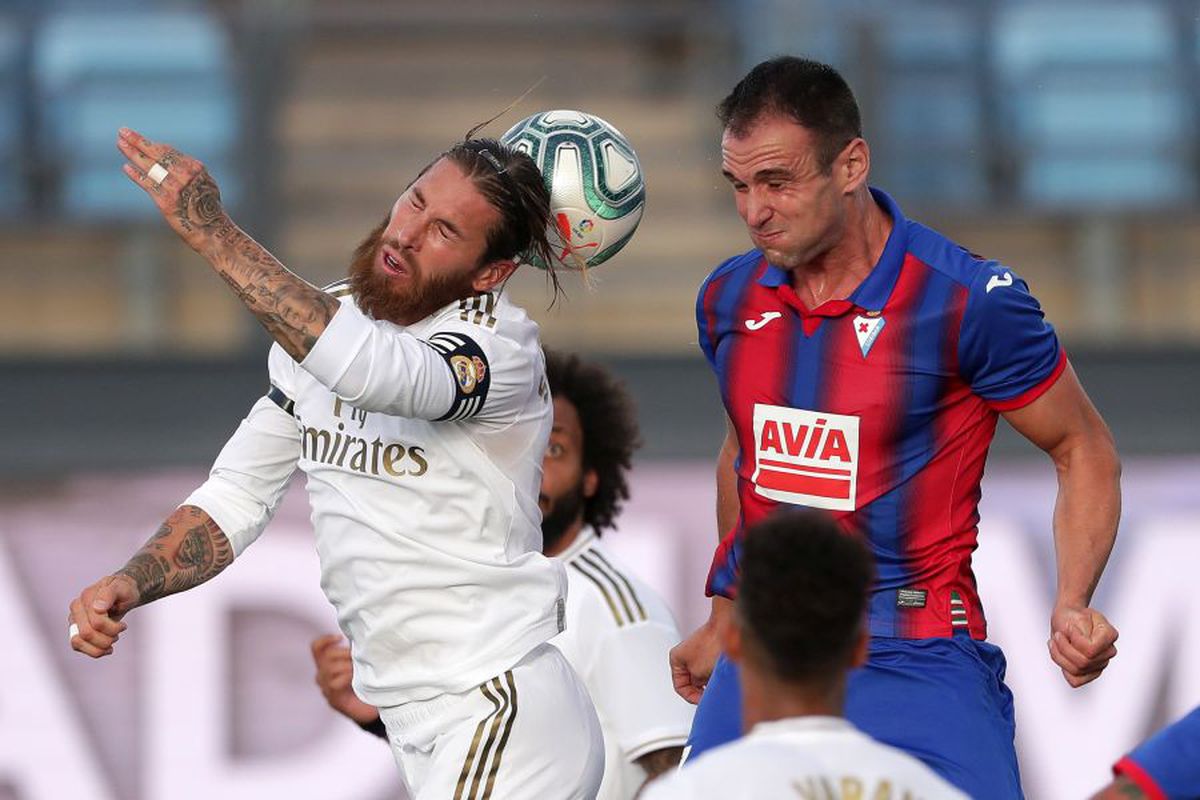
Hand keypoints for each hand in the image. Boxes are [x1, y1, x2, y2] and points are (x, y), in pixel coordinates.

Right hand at [68, 574, 138, 657]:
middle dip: (107, 638)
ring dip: (99, 646)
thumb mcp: (122, 588)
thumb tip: (97, 608)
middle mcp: (77, 608)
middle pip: (87, 633)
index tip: (123, 626)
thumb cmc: (123, 590)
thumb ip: (109, 594)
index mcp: (87, 597)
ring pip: (78, 642)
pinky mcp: (75, 630)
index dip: (112, 628)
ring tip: (113, 639)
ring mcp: (74, 619)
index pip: (96, 622)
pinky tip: (107, 648)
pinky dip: (93, 651)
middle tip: (119, 632)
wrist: (122, 594)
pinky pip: (77, 647)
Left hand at [116, 127, 232, 253]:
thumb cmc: (209, 209)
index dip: (150, 143)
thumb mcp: (205, 183)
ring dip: (132, 154)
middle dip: (138, 141)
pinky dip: (137, 175)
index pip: (168, 151)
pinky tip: (126, 168)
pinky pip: (148, 185)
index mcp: (195, 168)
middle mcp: (186, 175)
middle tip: (122, 132)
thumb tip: (171, 161)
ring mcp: (176, 188)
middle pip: (157, 153)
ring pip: (150, 166)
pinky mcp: (166, 202)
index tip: (137, 137)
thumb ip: (190, 171)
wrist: (214, 231)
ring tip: (120, 144)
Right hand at [311, 634, 379, 724]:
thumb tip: (362, 637)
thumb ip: (357, 651)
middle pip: (327, 656)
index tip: (340, 637)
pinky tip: (355, 678)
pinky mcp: (333, 699)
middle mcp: (323, 675)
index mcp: (328, 663)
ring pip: (329, 668)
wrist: (373, 707)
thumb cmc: (368, 682)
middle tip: (361, 658)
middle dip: (345, 653)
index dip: (325, 640)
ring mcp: (326, 688)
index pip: (317, 648)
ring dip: (347, 665)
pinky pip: (333, 683)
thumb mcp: (362, 663)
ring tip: (361, 669)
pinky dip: (346, 677)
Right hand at [670, 599, 728, 703]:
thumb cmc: (711, 644)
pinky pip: (711, 669)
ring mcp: (698, 654)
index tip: (703, 700)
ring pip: (703, 676)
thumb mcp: (699, 672)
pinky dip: (716, 674)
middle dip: (702, 689)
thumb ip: (697, 685)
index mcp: (675, 660)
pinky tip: (722, 674)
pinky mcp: (711, 651)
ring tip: (717, 681)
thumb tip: (702, 689)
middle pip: (692, 682)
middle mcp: (685, 656)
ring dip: (710, 682)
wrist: (727, 627)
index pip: (680, 688)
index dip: (692, 697)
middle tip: (710, 694)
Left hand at [1048, 604, 1118, 687]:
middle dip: (1063, 647)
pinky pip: (1075, 680)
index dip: (1075, 640)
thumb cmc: (1071, 617)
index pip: (1091, 650)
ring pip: (1076, 671)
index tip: (1070, 628)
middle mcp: (1109, 651)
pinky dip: (1062, 666)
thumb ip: (1083, 630)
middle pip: (1083, 662)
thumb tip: (1089, 647)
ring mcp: (1100, 664)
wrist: (1067, 619)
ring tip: (1055, 642)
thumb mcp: (1075, 616)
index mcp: (1110, 634)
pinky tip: (1058, 653)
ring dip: (1059, 656)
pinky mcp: (1090, 673)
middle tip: (1057, 635)